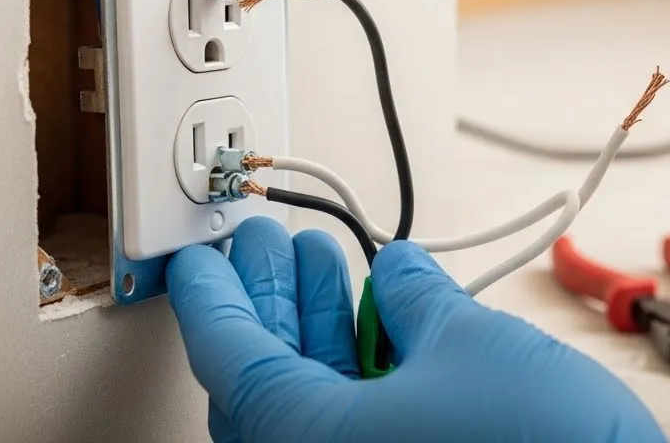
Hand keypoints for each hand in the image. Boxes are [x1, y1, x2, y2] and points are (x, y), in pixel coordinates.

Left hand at [166, 216, 665, 441]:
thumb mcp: (470, 343)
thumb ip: (417, 298)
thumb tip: (400, 274)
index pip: (228, 358)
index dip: (212, 294)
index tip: (199, 260)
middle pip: (264, 383)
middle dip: (272, 301)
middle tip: (270, 245)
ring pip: (313, 408)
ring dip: (319, 328)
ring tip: (330, 262)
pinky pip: (355, 428)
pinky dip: (359, 371)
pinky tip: (382, 319)